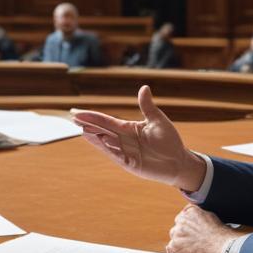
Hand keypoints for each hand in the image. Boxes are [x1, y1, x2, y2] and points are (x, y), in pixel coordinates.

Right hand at [72, 85, 205, 190]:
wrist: (179, 161)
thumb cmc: (169, 141)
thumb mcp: (158, 120)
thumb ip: (147, 106)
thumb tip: (144, 88)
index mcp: (127, 128)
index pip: (106, 121)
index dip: (92, 117)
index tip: (77, 113)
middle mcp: (123, 140)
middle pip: (102, 131)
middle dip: (89, 125)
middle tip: (73, 120)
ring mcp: (125, 153)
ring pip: (106, 143)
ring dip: (95, 137)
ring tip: (82, 130)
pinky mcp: (130, 164)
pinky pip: (117, 156)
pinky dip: (109, 149)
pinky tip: (102, 141)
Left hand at [167, 204, 237, 252]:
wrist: (224, 248)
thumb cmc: (221, 235)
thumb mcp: (211, 216)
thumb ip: (199, 213)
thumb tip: (193, 215)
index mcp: (191, 211)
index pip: (183, 215)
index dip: (188, 224)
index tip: (192, 230)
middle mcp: (182, 220)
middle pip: (177, 225)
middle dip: (183, 232)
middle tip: (193, 240)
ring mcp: (177, 233)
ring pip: (174, 236)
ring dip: (180, 241)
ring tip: (192, 247)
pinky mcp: (175, 246)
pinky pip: (170, 248)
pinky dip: (176, 251)